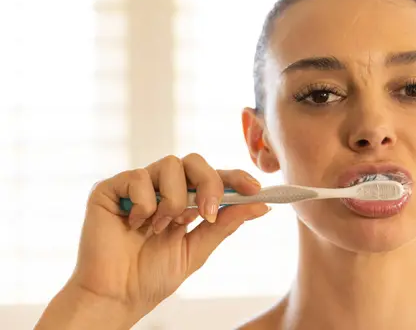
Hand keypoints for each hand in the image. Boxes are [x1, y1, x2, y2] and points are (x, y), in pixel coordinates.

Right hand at [61, 153, 268, 324]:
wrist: (116, 296)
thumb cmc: (152, 276)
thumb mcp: (197, 249)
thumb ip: (225, 224)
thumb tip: (261, 206)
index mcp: (184, 200)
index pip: (213, 177)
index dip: (234, 177)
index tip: (255, 189)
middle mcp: (162, 187)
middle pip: (194, 161)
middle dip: (208, 183)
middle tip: (208, 212)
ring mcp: (137, 186)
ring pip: (170, 165)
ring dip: (173, 200)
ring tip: (161, 227)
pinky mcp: (111, 188)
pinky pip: (138, 177)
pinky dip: (144, 202)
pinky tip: (135, 224)